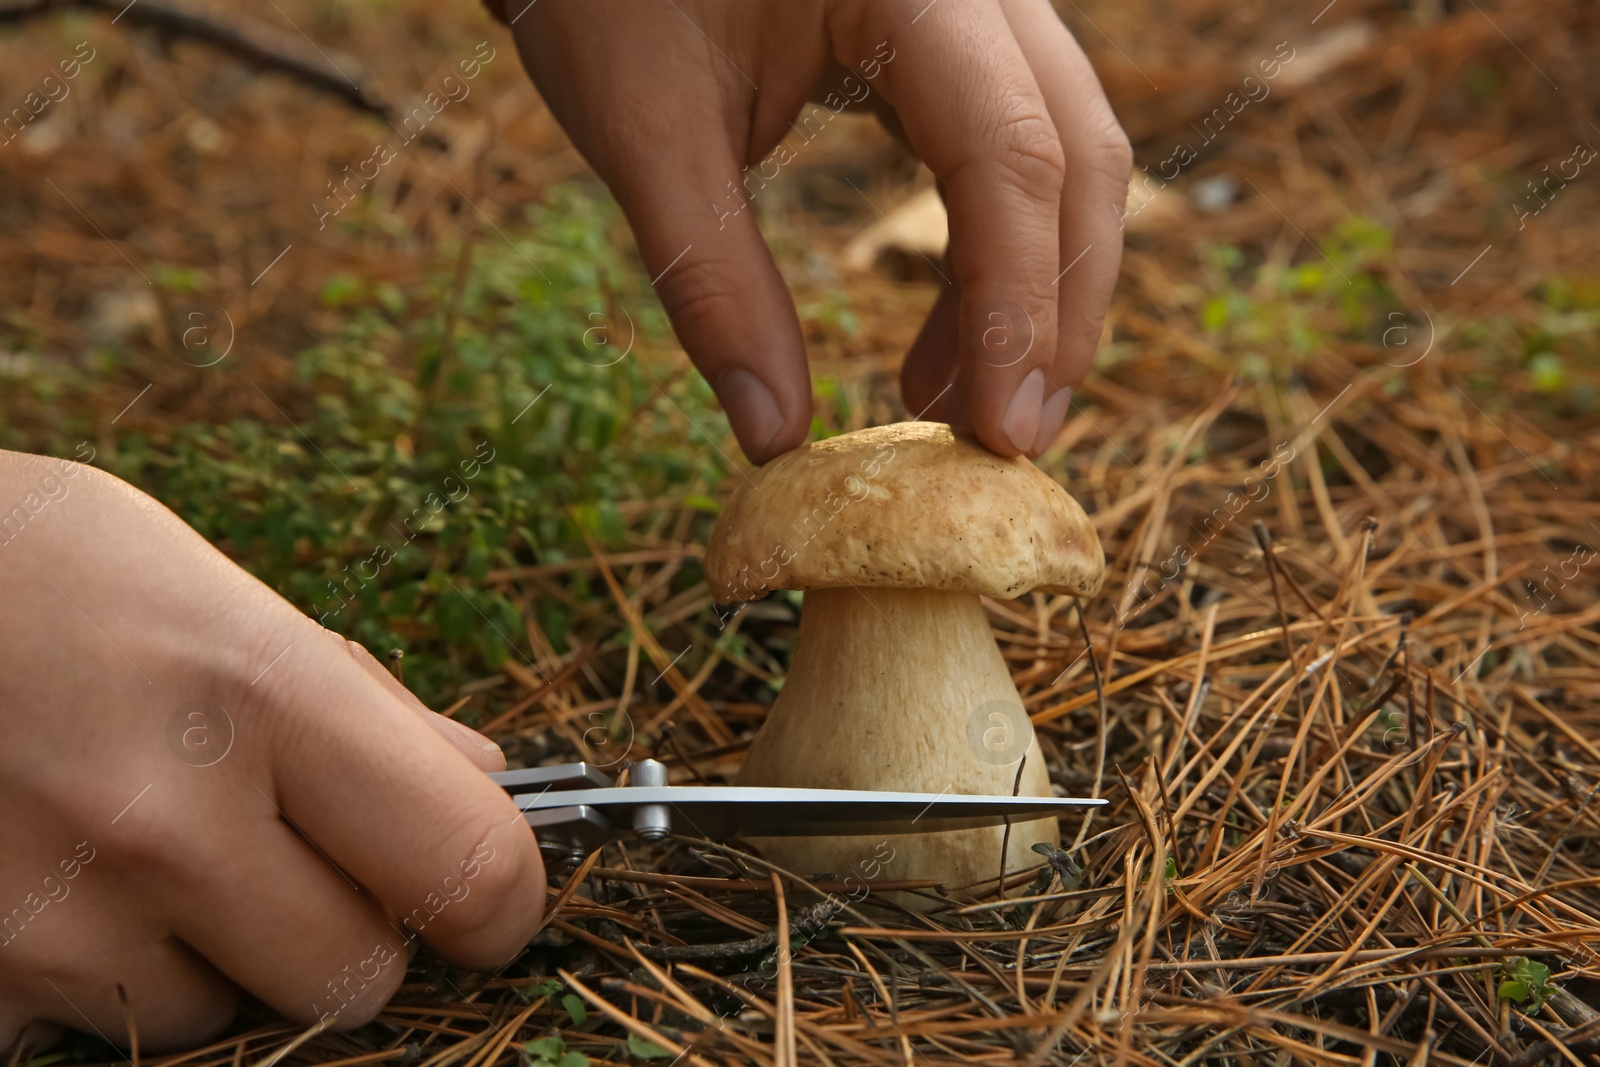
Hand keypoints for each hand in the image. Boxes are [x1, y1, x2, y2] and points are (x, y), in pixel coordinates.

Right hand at [0, 451, 544, 1053]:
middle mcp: (165, 821)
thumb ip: (364, 704)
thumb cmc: (42, 577)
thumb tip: (487, 786)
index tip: (487, 898)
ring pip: (222, 1017)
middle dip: (350, 932)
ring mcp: (55, 920)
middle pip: (359, 977)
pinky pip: (98, 1038)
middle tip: (289, 856)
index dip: (502, 898)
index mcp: (263, 695)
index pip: (470, 866)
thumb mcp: (217, 593)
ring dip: (210, 957)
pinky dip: (96, 984)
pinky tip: (51, 883)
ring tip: (135, 844)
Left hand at [495, 0, 1130, 462]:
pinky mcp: (958, 39)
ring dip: (1034, 292)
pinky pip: (1017, 148)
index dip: (1017, 305)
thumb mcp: (645, 132)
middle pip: (1073, 156)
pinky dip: (995, 252)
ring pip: (1064, 156)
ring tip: (953, 407)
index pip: (1009, 153)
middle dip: (1054, 313)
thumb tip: (773, 439)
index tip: (999, 435)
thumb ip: (712, 281)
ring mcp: (978, 5)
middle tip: (1005, 443)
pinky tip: (944, 341)